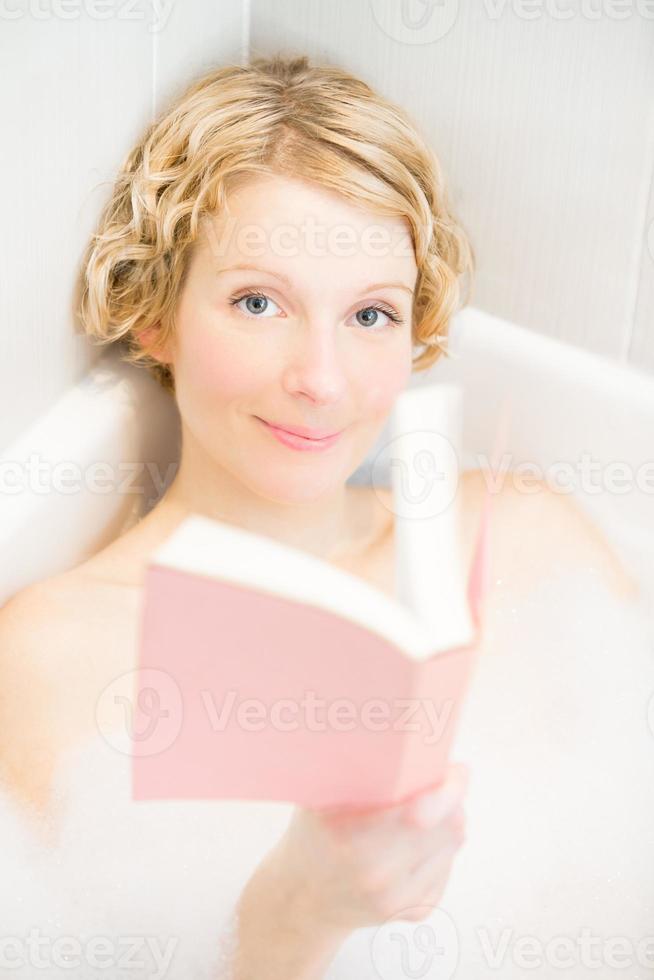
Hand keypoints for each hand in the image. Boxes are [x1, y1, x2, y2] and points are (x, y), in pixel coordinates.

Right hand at [270, 762, 468, 931]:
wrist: (302, 900)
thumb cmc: (314, 836)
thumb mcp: (319, 798)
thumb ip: (353, 772)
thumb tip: (393, 728)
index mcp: (350, 837)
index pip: (423, 812)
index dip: (449, 787)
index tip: (454, 768)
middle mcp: (376, 873)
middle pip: (448, 826)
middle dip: (452, 798)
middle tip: (445, 779)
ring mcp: (397, 899)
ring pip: (452, 846)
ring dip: (448, 820)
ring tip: (430, 806)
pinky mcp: (414, 912)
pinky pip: (446, 867)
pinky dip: (440, 847)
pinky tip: (418, 839)